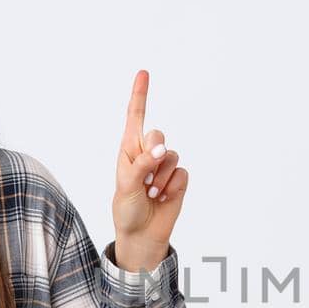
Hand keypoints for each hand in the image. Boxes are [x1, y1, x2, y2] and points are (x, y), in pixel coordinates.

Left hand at [112, 70, 188, 270]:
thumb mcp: (126, 186)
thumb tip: (162, 149)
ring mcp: (164, 166)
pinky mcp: (179, 179)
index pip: (136, 117)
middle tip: (144, 179)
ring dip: (160, 178)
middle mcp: (148, 153)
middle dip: (153, 155)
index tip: (143, 73)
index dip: (140, 95)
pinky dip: (172, 187)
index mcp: (129, 149)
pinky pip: (182, 173)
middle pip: (158, 135)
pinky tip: (163, 198)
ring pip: (172, 156)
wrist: (143, 235)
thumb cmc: (127, 209)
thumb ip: (142, 164)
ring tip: (151, 194)